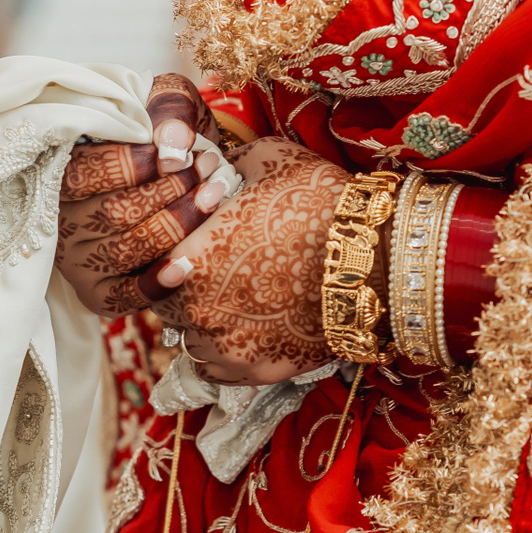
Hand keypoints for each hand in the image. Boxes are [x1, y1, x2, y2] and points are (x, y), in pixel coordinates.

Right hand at [55, 73, 232, 316]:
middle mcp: (61, 219)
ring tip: (214, 197)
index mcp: (62, 172)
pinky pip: (120, 297)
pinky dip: (154, 285)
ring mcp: (76, 259)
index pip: (90, 173)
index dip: (141, 164)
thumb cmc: (161, 136)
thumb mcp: (162, 104)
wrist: (169, 177)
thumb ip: (168, 112)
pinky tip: (186, 266)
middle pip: (113, 213)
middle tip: (211, 170)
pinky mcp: (96, 291)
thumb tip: (174, 147)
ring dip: (176, 226)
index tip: (185, 154)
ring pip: (123, 251)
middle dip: (170, 192)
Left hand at [153, 139, 370, 386]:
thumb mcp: (267, 160)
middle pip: (168, 304)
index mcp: (188, 255)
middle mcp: (195, 308)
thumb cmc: (322, 203)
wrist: (378, 259)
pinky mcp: (254, 372)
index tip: (194, 245)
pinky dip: (225, 354)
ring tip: (235, 305)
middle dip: (186, 288)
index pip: (153, 262)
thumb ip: (223, 164)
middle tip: (217, 274)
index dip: (172, 252)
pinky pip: (218, 371)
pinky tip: (247, 332)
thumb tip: (206, 161)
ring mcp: (224, 346)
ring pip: (190, 341)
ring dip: (203, 325)